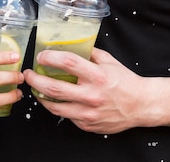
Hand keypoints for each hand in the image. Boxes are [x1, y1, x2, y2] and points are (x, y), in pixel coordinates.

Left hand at [23, 48, 143, 133]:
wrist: (141, 105)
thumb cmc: (125, 81)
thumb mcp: (109, 61)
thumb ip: (89, 53)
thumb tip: (70, 45)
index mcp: (97, 75)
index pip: (67, 63)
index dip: (50, 57)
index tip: (41, 55)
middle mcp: (91, 95)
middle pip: (54, 88)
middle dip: (35, 80)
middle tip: (28, 74)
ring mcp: (88, 112)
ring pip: (55, 106)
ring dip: (40, 96)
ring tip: (35, 88)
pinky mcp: (87, 124)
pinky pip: (66, 115)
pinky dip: (56, 107)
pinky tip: (52, 100)